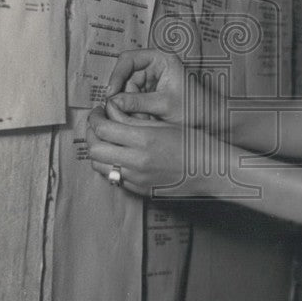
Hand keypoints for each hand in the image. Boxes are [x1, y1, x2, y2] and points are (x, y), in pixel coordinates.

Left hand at [86, 105, 202, 197]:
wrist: (210, 170)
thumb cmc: (192, 143)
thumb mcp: (162, 124)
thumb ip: (132, 119)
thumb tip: (110, 111)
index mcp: (144, 139)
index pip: (102, 128)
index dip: (95, 118)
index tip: (98, 112)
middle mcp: (137, 161)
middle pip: (94, 149)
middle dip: (91, 134)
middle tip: (97, 124)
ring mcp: (137, 178)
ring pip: (99, 166)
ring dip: (98, 151)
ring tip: (106, 140)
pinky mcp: (139, 189)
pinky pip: (114, 178)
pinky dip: (110, 165)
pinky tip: (119, 155)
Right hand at [105, 48, 202, 125]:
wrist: (209, 120)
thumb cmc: (196, 107)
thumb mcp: (165, 104)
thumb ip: (138, 102)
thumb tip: (113, 102)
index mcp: (161, 59)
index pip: (128, 59)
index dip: (117, 75)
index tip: (111, 92)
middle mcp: (154, 67)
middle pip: (124, 77)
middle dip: (123, 96)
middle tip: (120, 111)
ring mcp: (150, 80)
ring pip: (126, 91)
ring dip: (128, 106)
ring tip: (141, 118)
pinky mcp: (148, 94)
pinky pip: (132, 100)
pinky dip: (133, 110)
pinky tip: (143, 118)